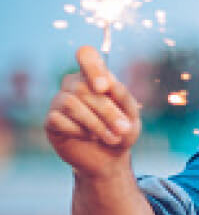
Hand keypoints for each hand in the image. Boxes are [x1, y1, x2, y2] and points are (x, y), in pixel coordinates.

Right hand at [44, 46, 140, 178]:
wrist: (109, 159)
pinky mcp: (51, 120)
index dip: (91, 66)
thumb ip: (125, 100)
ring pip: (71, 103)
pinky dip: (79, 131)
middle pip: (84, 88)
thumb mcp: (132, 118)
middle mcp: (74, 84)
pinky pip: (59, 119)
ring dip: (95, 123)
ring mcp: (59, 101)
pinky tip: (89, 137)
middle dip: (107, 111)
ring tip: (112, 138)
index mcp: (95, 76)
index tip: (103, 87)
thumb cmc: (121, 132)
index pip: (86, 55)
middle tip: (123, 129)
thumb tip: (110, 85)